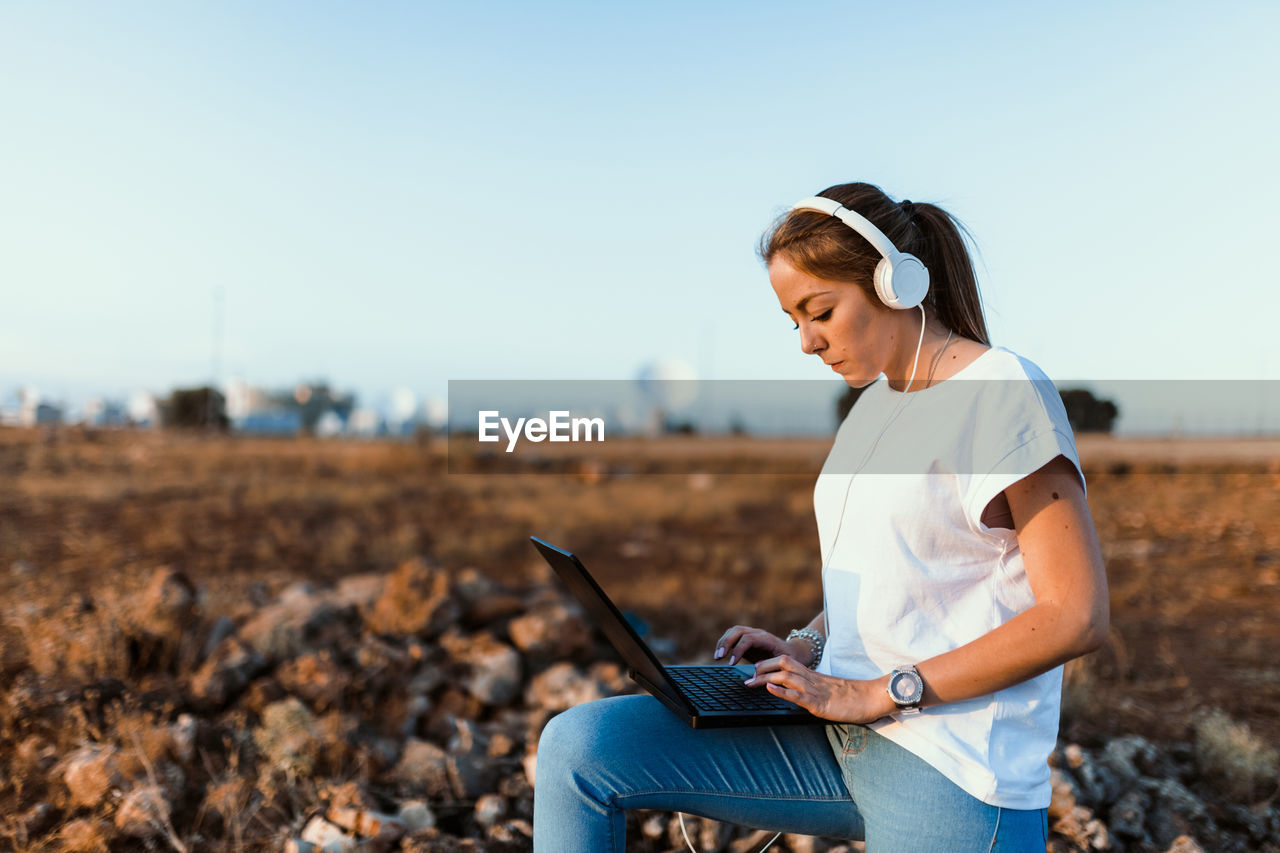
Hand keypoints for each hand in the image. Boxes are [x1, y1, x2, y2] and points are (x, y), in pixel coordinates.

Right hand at [714, 625, 793, 665]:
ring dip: (723, 642)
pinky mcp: (747, 638)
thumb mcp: (783, 665)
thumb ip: (771, 669)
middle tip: (719, 657)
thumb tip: (756, 674)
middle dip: (726, 643)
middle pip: (738, 631)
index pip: (748, 639)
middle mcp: (758, 633)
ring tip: (717, 656)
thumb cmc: (789, 660)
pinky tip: (721, 654)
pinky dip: (725, 643)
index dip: (738, 650)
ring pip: (733, 631)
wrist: (793, 652)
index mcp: (767, 639)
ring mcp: (752, 634)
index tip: (731, 664)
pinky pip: (733, 636)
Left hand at [744, 656, 894, 723]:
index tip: (753, 669)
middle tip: (746, 676)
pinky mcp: (821, 704)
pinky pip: (799, 695)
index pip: (786, 662)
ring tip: (750, 682)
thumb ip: (814, 690)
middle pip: (782, 663)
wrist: (874, 698)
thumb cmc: (854, 698)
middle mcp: (811, 679)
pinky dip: (782, 691)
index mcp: (813, 676)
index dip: (767, 663)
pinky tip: (770, 690)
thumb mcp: (829, 692)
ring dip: (765, 678)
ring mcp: (816, 690)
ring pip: (786, 676)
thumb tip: (800, 694)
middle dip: (761, 667)